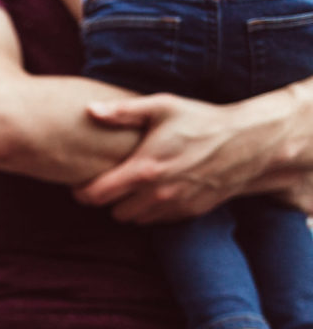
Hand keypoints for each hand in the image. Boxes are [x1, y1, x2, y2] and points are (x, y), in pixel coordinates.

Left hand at [74, 93, 283, 222]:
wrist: (247, 144)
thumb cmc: (200, 121)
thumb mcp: (162, 107)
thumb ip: (123, 112)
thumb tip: (89, 110)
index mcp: (144, 170)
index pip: (96, 196)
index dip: (82, 192)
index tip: (80, 184)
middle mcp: (156, 194)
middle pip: (113, 212)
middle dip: (108, 200)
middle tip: (109, 182)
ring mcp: (173, 207)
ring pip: (134, 220)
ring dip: (129, 207)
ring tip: (132, 186)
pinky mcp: (187, 214)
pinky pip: (156, 221)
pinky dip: (150, 210)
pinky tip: (154, 190)